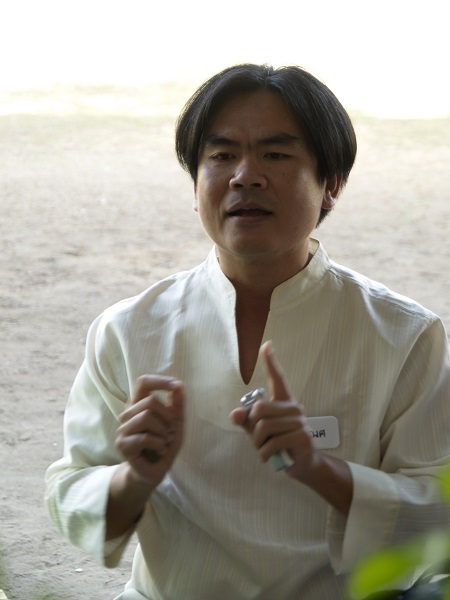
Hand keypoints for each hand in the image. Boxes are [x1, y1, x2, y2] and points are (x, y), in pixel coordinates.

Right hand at [115, 375, 184, 488]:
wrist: (154, 471)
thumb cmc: (164, 444)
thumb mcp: (176, 423)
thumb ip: (177, 405)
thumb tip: (180, 385)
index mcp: (139, 404)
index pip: (143, 382)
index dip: (159, 381)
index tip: (176, 386)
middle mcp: (128, 414)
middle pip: (150, 401)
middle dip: (168, 416)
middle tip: (170, 431)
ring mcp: (123, 429)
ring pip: (146, 416)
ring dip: (163, 431)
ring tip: (165, 441)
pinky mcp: (122, 444)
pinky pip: (145, 437)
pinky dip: (159, 444)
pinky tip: (160, 449)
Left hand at [230, 341, 315, 479]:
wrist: (302, 465)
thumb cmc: (279, 444)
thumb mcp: (259, 432)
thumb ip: (246, 421)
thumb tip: (234, 415)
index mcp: (284, 402)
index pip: (277, 378)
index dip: (270, 362)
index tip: (266, 344)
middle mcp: (294, 407)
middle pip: (259, 409)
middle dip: (252, 428)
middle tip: (258, 440)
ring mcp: (300, 421)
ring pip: (264, 427)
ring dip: (258, 444)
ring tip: (265, 450)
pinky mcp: (302, 436)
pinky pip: (272, 442)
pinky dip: (264, 454)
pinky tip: (270, 457)